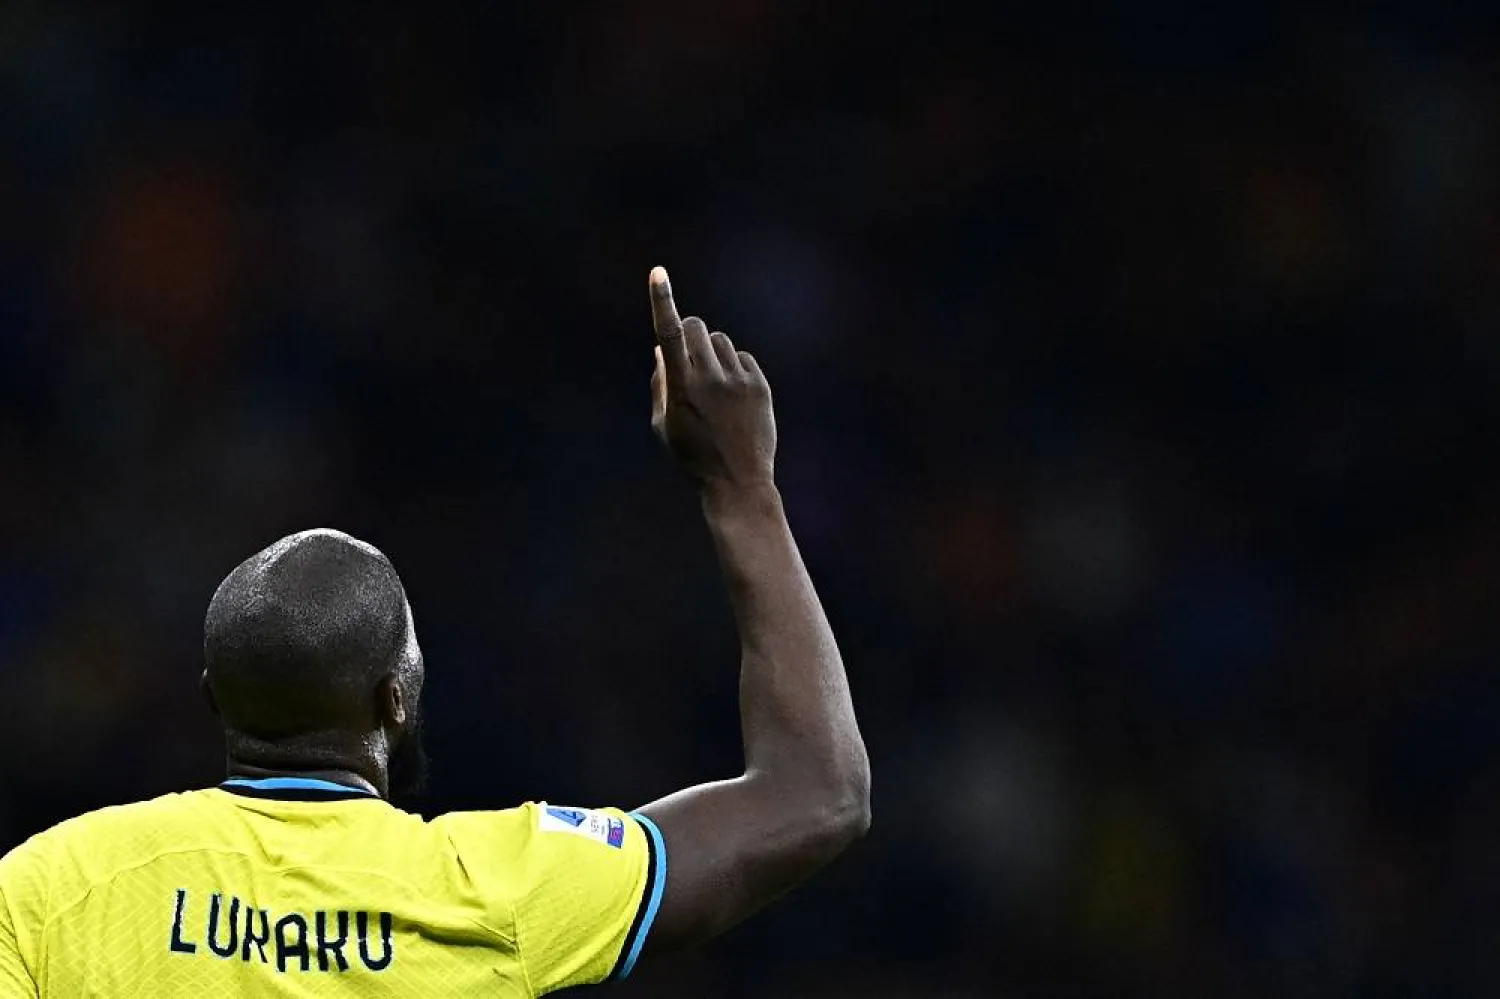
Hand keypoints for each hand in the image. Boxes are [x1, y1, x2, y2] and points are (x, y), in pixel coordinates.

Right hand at [649, 266, 776, 489]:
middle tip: (688, 355)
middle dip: (689, 332)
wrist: (737, 482)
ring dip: (711, 353)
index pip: (670, 334)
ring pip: (719, 341)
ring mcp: (738, 381)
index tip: (658, 273)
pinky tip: (733, 398)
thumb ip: (660, 382)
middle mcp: (710, 379)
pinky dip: (733, 369)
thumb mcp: (664, 424)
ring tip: (713, 386)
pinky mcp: (760, 386)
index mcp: (680, 388)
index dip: (662, 301)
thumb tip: (661, 347)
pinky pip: (742, 358)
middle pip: (697, 326)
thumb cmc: (693, 455)